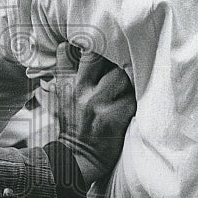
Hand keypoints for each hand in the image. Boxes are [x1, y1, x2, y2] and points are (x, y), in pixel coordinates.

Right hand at [52, 44, 135, 186]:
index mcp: (66, 84)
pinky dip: (135, 99)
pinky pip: (132, 99)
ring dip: (127, 79)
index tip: (98, 39)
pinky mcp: (113, 119)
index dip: (88, 42)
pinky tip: (136, 102)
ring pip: (120, 76)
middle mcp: (80, 91)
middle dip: (113, 57)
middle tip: (122, 57)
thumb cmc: (72, 124)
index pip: (71, 52)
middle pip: (99, 58)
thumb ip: (65, 70)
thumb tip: (67, 45)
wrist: (75, 158)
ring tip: (130, 83)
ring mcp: (97, 105)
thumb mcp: (61, 96)